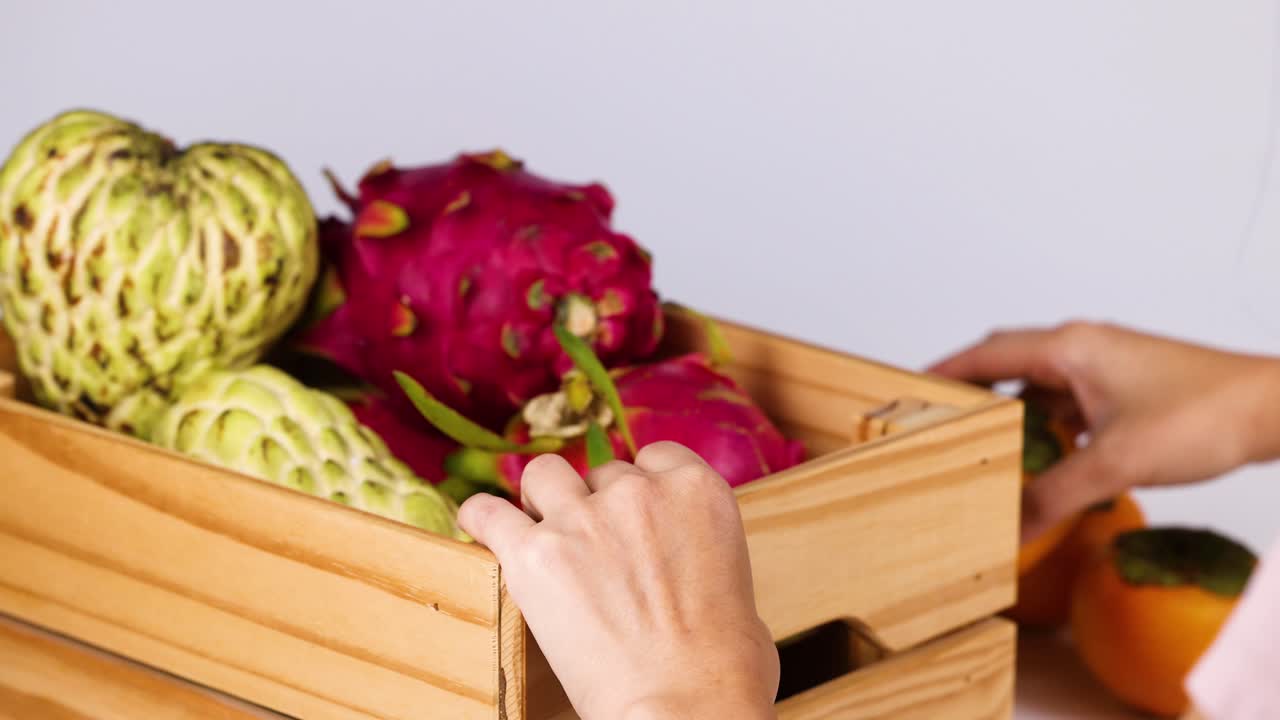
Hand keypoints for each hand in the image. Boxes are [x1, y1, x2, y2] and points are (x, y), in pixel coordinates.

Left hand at [457, 441, 779, 719]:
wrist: (684, 705)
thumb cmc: (724, 668)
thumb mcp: (739, 588)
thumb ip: (705, 558)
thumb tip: (692, 579)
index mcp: (696, 491)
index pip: (655, 457)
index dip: (641, 485)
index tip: (634, 513)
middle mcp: (638, 492)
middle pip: (601, 474)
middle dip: (597, 507)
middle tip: (595, 552)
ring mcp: (582, 518)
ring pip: (544, 475)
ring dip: (542, 500)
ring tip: (540, 530)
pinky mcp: (534, 554)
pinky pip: (488, 512)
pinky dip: (481, 517)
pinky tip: (480, 524)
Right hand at [929, 321, 1279, 541]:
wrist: (1272, 409)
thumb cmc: (1203, 415)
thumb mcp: (1115, 462)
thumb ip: (1055, 496)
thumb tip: (1011, 530)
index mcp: (1069, 347)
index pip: (986, 354)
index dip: (944, 373)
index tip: (908, 391)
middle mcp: (1082, 348)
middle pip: (1007, 365)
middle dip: (972, 395)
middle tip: (937, 424)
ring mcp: (1104, 367)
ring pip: (1039, 387)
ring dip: (1013, 416)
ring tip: (981, 449)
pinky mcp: (1124, 388)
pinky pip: (1067, 402)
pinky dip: (1046, 428)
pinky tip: (1042, 460)